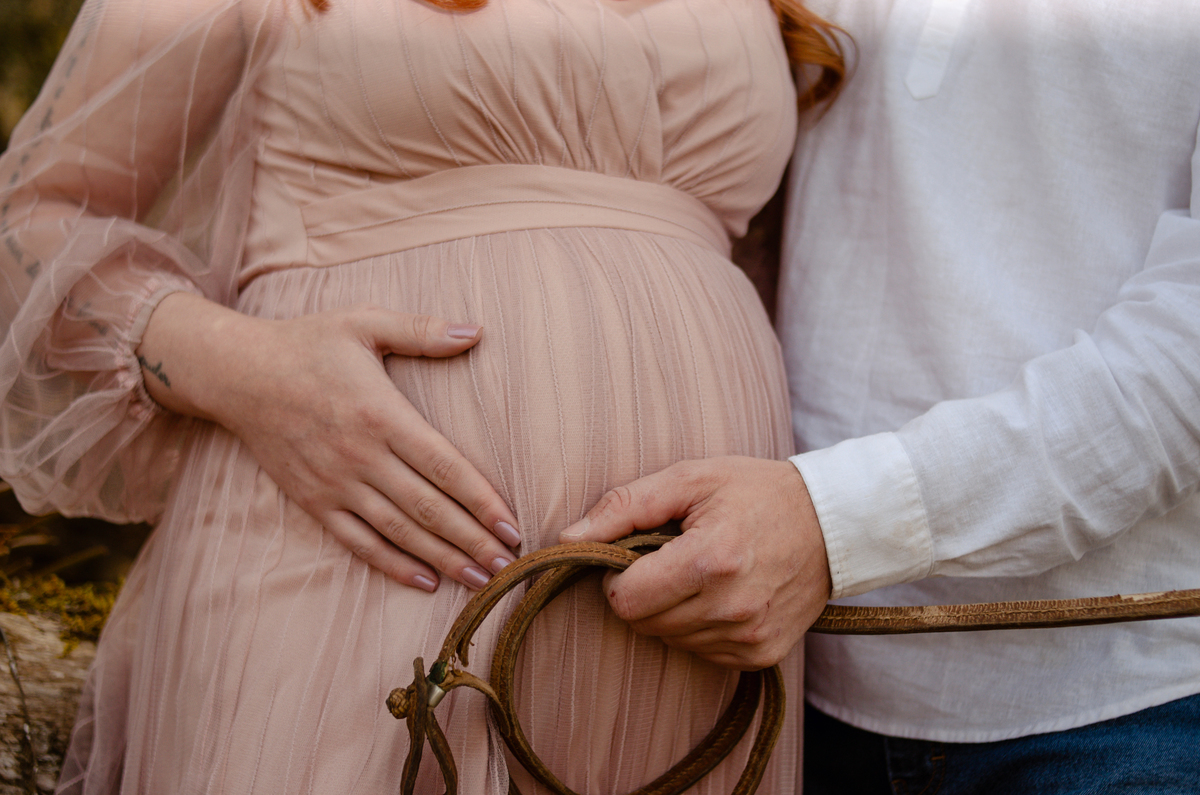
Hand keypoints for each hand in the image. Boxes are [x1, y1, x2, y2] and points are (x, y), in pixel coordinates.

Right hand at [137, 293, 520, 591]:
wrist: (235, 373)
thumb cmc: (308, 343)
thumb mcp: (365, 322)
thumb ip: (423, 330)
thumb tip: (478, 330)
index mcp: (381, 413)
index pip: (443, 466)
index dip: (481, 500)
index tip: (512, 525)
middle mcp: (361, 456)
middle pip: (428, 508)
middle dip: (473, 541)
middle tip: (510, 565)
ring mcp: (335, 483)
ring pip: (399, 532)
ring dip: (443, 559)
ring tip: (481, 580)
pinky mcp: (313, 501)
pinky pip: (358, 542)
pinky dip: (392, 565)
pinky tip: (426, 582)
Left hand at [559, 457, 830, 669]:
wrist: (834, 522)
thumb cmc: (756, 492)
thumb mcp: (689, 479)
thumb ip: (623, 507)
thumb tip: (568, 539)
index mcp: (711, 560)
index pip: (625, 600)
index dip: (618, 577)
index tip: (637, 554)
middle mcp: (732, 607)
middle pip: (644, 624)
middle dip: (644, 592)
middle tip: (672, 558)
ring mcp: (750, 636)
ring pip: (671, 640)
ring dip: (672, 611)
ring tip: (702, 572)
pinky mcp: (763, 655)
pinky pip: (702, 653)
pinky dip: (700, 626)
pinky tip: (723, 594)